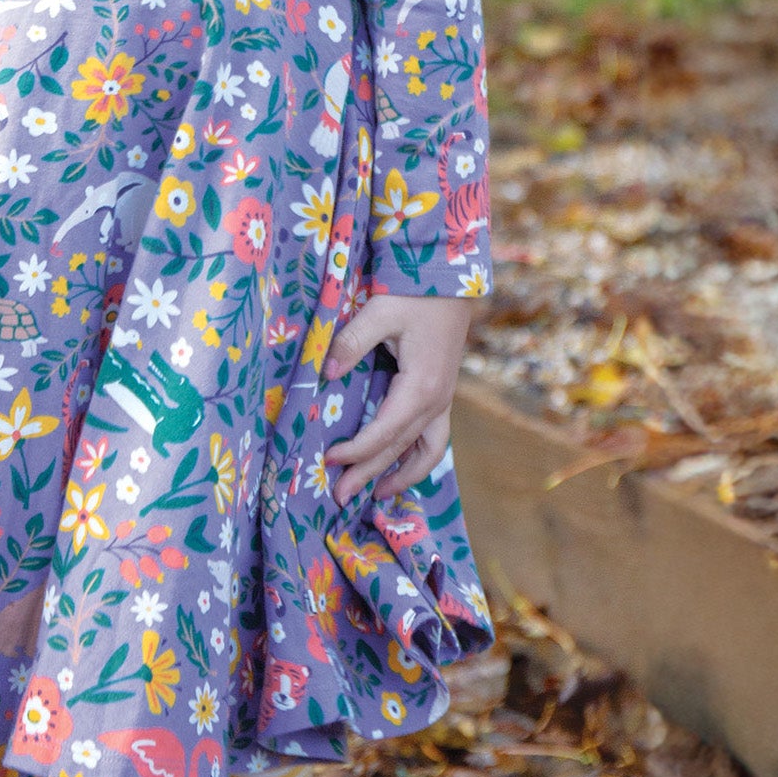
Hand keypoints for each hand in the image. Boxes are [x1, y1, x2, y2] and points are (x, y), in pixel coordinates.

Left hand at [322, 293, 473, 504]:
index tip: (329, 460)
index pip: (383, 433)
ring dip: (401, 475)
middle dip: (370, 474)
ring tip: (377, 494)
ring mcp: (443, 400)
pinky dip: (417, 458)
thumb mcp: (380, 312)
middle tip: (341, 497)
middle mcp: (436, 401)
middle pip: (400, 449)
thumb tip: (326, 373)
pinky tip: (401, 465)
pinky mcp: (442, 393)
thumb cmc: (414, 294)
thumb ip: (351, 342)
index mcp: (420, 387)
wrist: (451, 279)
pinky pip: (434, 438)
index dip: (356, 450)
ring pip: (425, 451)